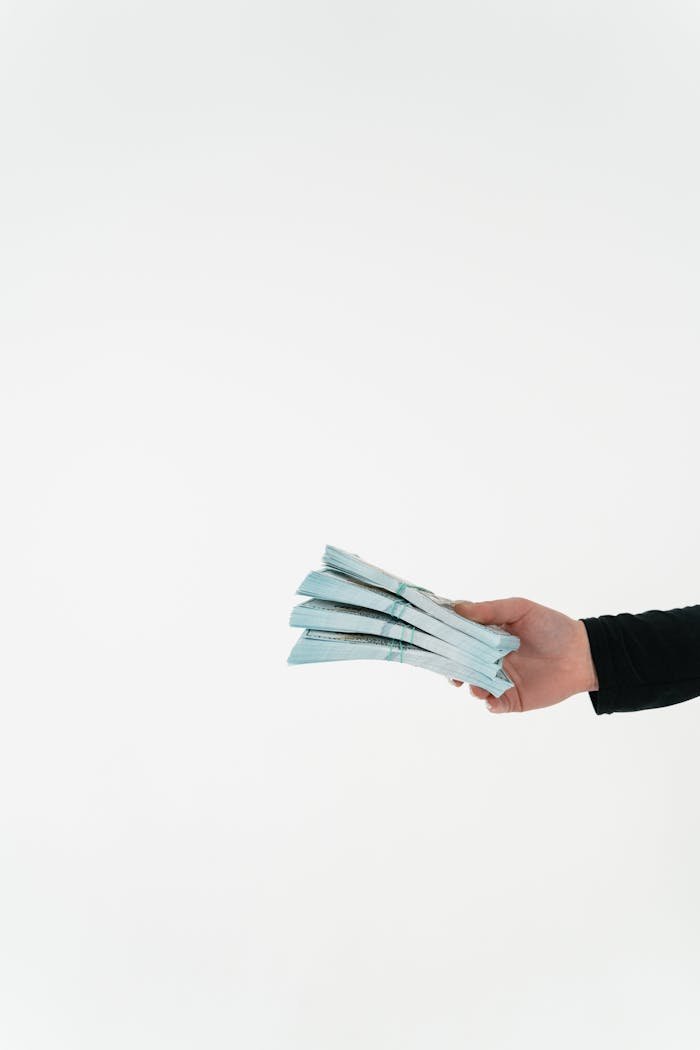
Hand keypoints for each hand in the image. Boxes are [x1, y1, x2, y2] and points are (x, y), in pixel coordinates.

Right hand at [450, 597, 598, 713]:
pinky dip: (488, 703)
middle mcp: (490, 659)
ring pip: (473, 686)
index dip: (446, 640)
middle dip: (452, 668)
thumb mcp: (519, 610)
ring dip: (470, 686)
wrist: (582, 654)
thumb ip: (488, 610)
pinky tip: (490, 698)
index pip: (459, 639)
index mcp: (488, 636)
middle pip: (461, 665)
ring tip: (475, 685)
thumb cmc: (552, 627)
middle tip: (451, 670)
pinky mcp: (511, 699)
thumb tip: (456, 607)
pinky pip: (492, 705)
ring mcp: (500, 680)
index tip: (435, 640)